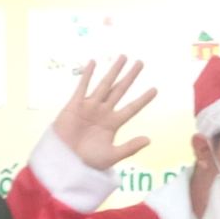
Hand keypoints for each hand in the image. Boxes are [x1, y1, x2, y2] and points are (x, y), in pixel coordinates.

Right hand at [52, 56, 156, 170]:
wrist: (64, 162)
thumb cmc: (87, 162)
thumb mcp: (111, 156)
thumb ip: (130, 147)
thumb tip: (149, 140)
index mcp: (113, 124)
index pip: (132, 108)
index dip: (143, 99)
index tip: (155, 90)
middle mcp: (103, 112)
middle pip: (120, 90)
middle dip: (130, 77)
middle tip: (140, 62)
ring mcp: (89, 107)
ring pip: (104, 85)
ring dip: (114, 71)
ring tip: (123, 57)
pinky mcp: (74, 105)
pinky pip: (82, 87)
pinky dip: (87, 75)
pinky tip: (93, 62)